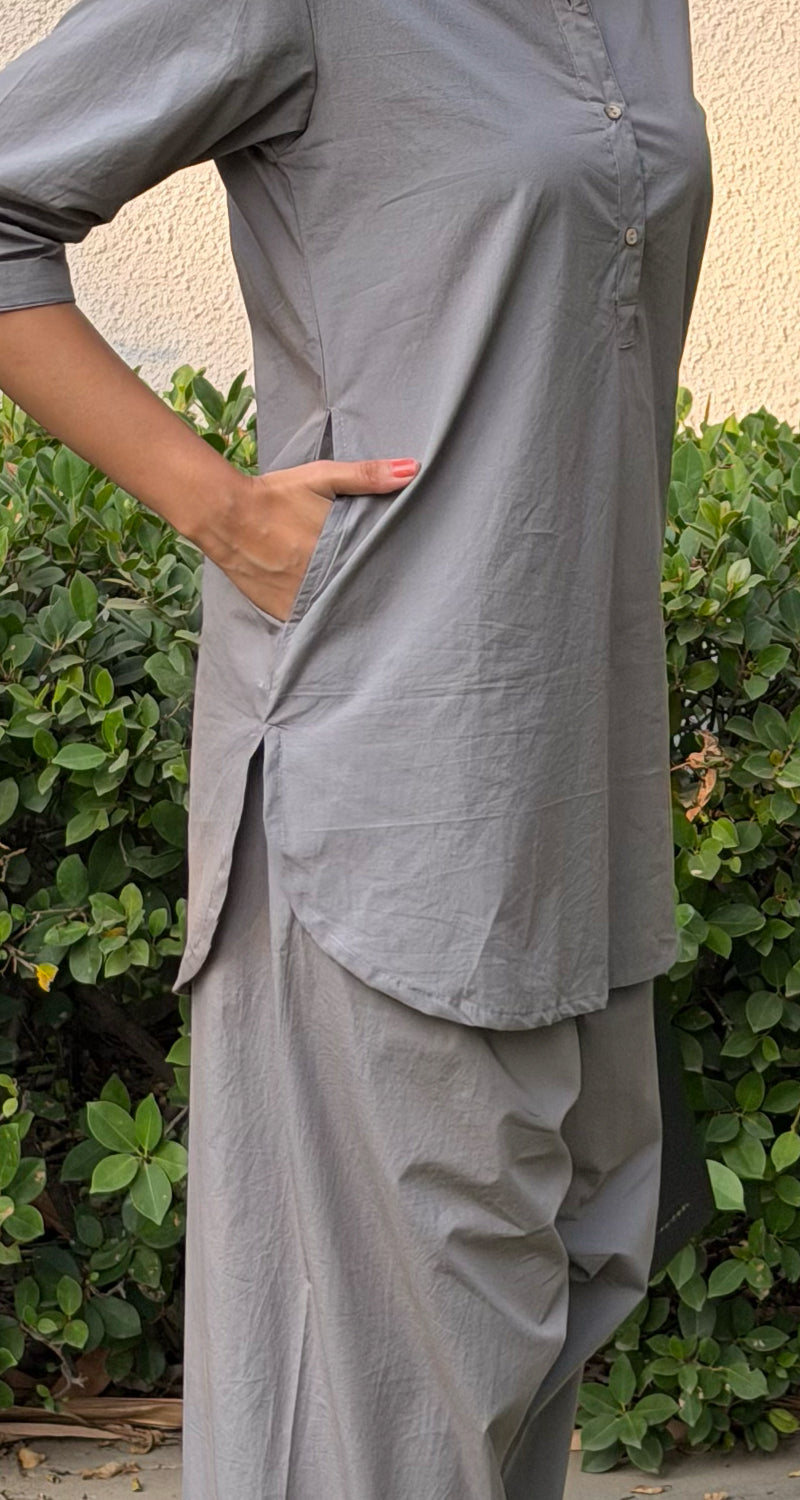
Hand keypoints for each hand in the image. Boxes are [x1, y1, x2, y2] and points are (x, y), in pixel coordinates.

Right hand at [195, 456, 419, 621]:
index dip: (386, 570)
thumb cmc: (276, 494)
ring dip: (341, 602)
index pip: (375, 569)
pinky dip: (316, 613)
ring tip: (350, 595)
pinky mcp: (281, 611)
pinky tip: (323, 606)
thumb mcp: (322, 477)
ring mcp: (301, 599)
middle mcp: (322, 579)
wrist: (225, 515)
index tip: (399, 572)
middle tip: (376, 584)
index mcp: (339, 550)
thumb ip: (367, 476)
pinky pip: (308, 618)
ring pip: (333, 607)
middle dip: (365, 587)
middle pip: (355, 590)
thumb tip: (412, 469)